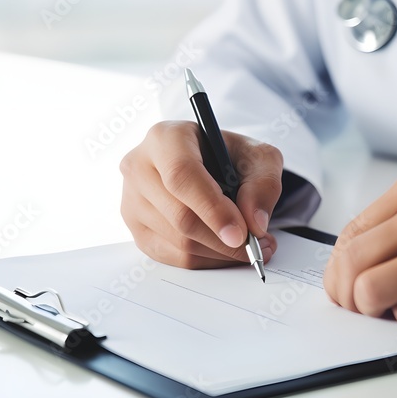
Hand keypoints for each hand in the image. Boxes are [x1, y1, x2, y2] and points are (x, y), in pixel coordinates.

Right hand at [119, 121, 282, 268]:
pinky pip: (173, 257)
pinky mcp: (136, 229)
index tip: (241, 233)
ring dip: (220, 252)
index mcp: (166, 138)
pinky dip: (206, 260)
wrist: (209, 165)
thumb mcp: (259, 157)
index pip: (182, 176)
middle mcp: (140, 167)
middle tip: (258, 245)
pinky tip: (226, 250)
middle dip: (223, 239)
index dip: (212, 208)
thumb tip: (255, 223)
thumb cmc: (230, 156)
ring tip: (250, 246)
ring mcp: (132, 201)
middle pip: (179, 215)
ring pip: (177, 241)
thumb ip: (264, 184)